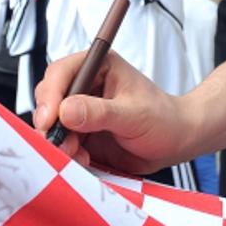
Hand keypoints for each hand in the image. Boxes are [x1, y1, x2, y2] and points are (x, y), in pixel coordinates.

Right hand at [32, 50, 193, 173]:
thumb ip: (100, 112)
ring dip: (59, 141)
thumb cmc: (164, 118)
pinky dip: (67, 153)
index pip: (62, 73)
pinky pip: (63, 142)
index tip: (49, 118)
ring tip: (77, 154)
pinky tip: (84, 159)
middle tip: (58, 141)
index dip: (50, 94)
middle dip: (50, 122)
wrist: (176, 142)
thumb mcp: (134, 114)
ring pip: (53, 123)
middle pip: (50, 98)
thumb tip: (65, 110)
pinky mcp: (82, 134)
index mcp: (99, 66)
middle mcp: (86, 86)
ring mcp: (82, 111)